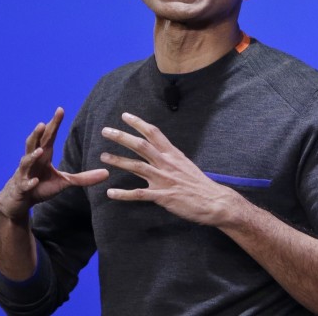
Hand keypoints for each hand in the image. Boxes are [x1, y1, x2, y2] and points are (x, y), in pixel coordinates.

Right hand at [0, 107, 109, 222]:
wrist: (18, 201)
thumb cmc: (41, 186)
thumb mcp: (64, 182)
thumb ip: (84, 177)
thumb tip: (107, 173)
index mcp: (44, 155)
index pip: (48, 136)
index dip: (53, 123)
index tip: (60, 109)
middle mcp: (33, 161)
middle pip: (34, 144)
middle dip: (37, 134)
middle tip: (42, 123)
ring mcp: (25, 174)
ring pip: (26, 162)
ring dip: (32, 156)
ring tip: (40, 151)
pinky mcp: (21, 188)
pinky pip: (25, 184)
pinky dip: (29, 182)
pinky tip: (34, 181)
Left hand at [100, 112, 240, 225]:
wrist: (214, 201)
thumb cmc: (199, 184)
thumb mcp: (186, 164)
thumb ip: (171, 158)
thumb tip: (160, 153)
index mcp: (173, 154)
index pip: (154, 133)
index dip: (138, 123)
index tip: (125, 116)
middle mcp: (167, 163)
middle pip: (141, 145)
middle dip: (122, 137)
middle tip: (105, 131)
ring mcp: (164, 179)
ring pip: (136, 166)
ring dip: (118, 161)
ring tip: (103, 156)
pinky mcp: (162, 196)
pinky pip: (139, 194)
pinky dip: (123, 194)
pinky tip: (111, 193)